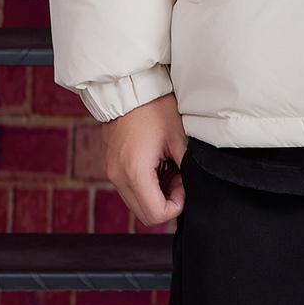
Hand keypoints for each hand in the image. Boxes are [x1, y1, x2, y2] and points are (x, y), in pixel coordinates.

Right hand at [102, 92, 186, 229]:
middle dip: (167, 201)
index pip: (156, 214)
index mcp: (135, 173)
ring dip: (157, 193)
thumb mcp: (179, 138)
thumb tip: (192, 188)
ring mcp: (112, 173)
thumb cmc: (156, 109)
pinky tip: (159, 163)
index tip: (185, 182)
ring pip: (137, 203)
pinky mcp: (111, 167)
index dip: (177, 205)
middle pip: (144, 214)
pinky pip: (130, 189)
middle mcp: (118, 178)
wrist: (130, 89)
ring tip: (170, 166)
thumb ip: (186, 168)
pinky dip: (147, 185)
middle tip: (179, 174)